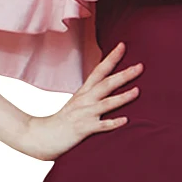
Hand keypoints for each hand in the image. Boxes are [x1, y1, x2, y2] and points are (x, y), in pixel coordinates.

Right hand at [21, 41, 141, 160]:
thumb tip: (108, 87)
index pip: (99, 70)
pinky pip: (100, 126)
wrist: (41, 136)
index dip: (111, 58)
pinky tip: (125, 120)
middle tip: (140, 66)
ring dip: (123, 97)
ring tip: (137, 91)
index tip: (123, 45)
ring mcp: (84, 114)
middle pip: (106, 84)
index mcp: (84, 92)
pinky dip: (113, 123)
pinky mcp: (83, 129)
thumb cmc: (63, 121)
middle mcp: (84, 100)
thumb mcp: (77, 103)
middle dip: (124, 74)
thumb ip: (92, 95)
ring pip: (106, 103)